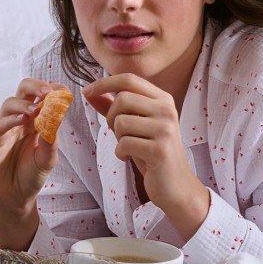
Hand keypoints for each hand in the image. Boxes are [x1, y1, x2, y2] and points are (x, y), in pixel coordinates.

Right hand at [0, 79, 62, 213]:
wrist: (13, 198)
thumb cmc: (30, 175)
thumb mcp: (48, 158)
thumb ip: (52, 138)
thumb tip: (58, 116)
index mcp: (35, 120)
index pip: (40, 96)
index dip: (52, 90)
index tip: (64, 91)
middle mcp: (18, 120)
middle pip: (22, 91)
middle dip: (36, 86)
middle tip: (48, 91)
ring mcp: (3, 129)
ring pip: (8, 104)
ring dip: (23, 104)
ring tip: (37, 110)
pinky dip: (9, 120)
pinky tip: (21, 120)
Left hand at [81, 74, 204, 219]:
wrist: (175, 184)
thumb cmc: (151, 152)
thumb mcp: (134, 125)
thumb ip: (113, 107)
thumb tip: (89, 92)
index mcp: (163, 99)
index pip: (129, 79)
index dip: (105, 83)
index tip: (87, 91)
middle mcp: (167, 110)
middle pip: (122, 99)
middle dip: (111, 117)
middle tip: (119, 133)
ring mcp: (165, 129)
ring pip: (121, 122)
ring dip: (117, 138)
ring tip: (130, 146)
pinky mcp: (159, 150)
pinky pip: (124, 143)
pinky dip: (120, 153)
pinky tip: (130, 158)